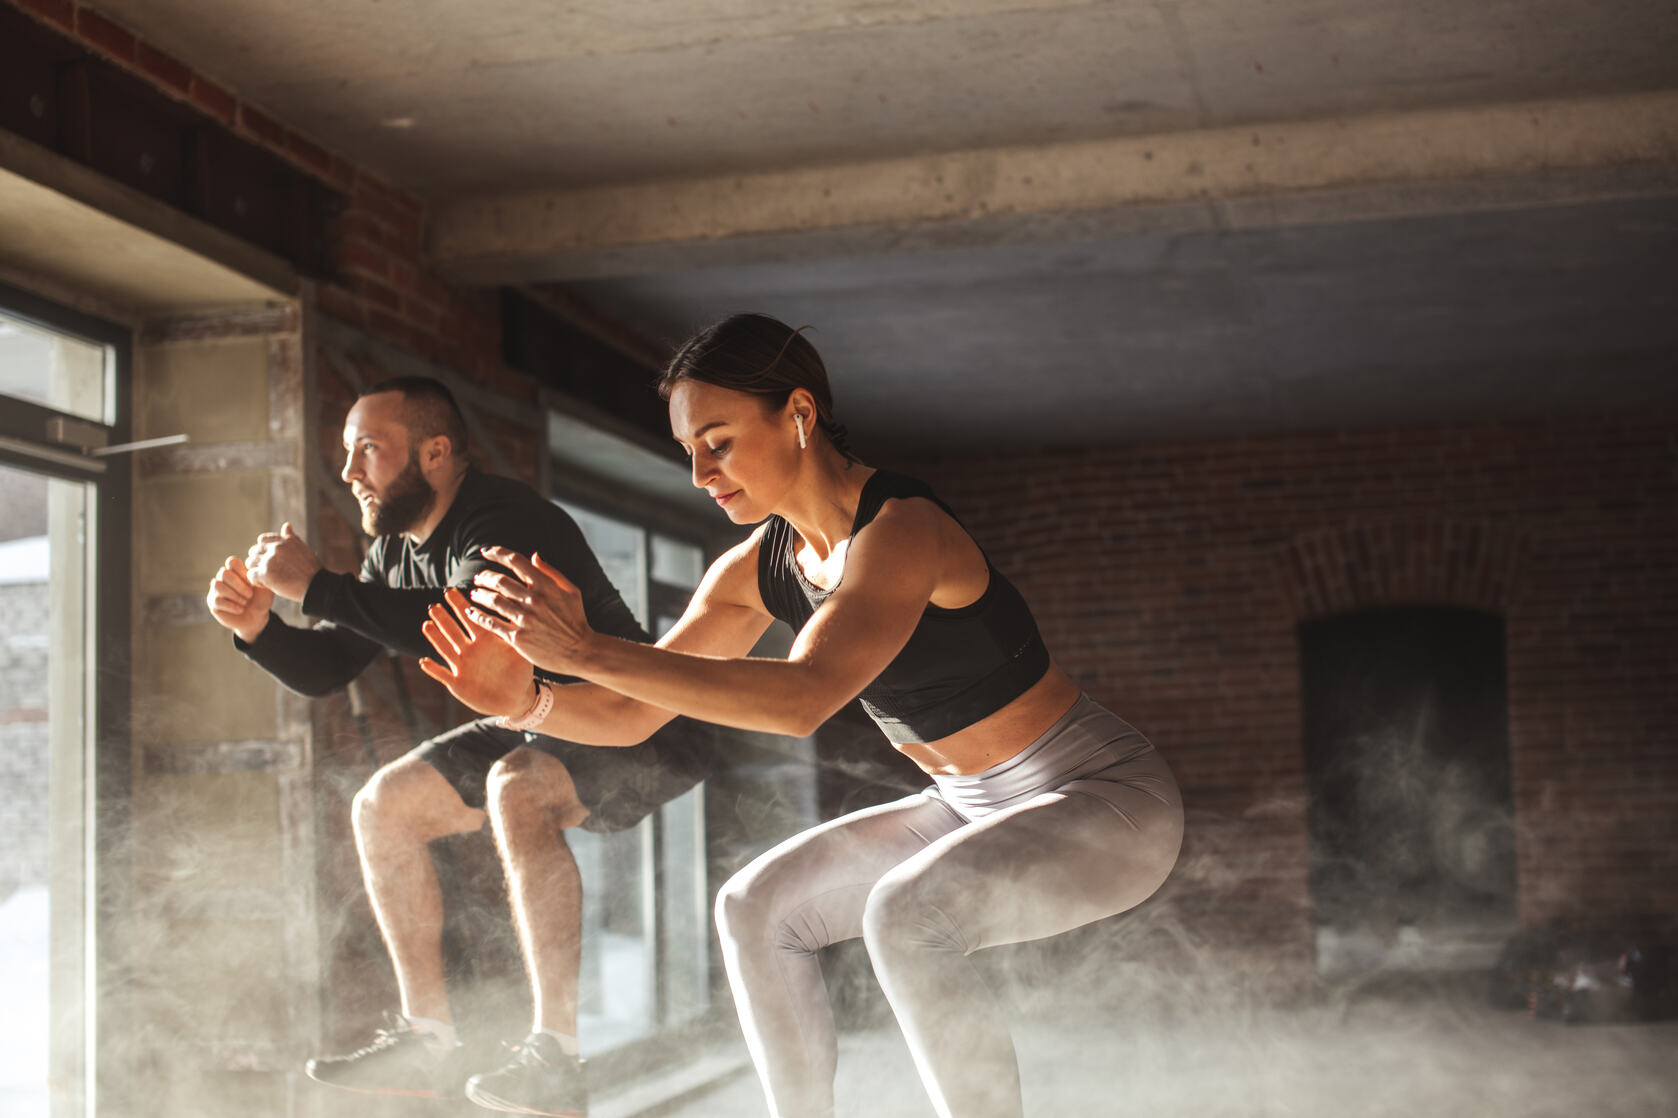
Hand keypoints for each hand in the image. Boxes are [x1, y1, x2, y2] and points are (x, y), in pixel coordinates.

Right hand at [206, 555, 273, 642]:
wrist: (257, 618)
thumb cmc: (261, 600)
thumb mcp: (265, 587)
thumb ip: (261, 576)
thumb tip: (255, 570)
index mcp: (236, 571)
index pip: (232, 562)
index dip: (241, 572)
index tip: (252, 582)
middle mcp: (224, 578)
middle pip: (223, 573)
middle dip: (239, 585)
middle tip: (250, 595)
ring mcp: (216, 590)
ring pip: (218, 585)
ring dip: (234, 595)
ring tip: (245, 602)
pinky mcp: (213, 603)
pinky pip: (217, 600)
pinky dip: (231, 606)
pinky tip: (240, 609)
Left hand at [246, 522, 321, 601]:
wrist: (316, 586)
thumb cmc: (311, 569)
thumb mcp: (303, 548)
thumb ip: (291, 537)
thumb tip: (286, 525)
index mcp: (285, 540)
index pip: (262, 539)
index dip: (263, 549)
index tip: (268, 558)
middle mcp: (276, 548)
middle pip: (254, 551)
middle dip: (257, 560)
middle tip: (266, 570)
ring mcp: (269, 561)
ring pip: (250, 562)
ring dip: (255, 570)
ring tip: (265, 577)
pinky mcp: (265, 574)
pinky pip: (251, 575)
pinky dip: (255, 580)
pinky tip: (264, 584)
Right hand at [419, 588, 539, 717]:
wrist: (517, 698)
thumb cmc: (520, 672)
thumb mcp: (520, 650)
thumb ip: (517, 631)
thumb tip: (523, 607)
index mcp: (485, 639)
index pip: (471, 618)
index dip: (461, 606)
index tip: (451, 591)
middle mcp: (470, 650)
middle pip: (453, 631)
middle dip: (444, 618)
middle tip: (434, 605)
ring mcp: (462, 666)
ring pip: (446, 649)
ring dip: (436, 638)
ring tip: (427, 624)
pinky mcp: (458, 684)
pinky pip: (443, 675)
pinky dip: (434, 669)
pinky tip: (424, 661)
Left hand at [467, 546, 596, 675]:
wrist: (580, 651)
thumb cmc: (576, 620)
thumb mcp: (571, 591)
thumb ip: (552, 572)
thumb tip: (534, 556)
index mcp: (546, 586)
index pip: (516, 561)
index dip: (498, 553)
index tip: (486, 551)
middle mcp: (533, 600)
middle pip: (500, 581)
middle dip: (485, 576)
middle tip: (478, 578)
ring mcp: (524, 619)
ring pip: (493, 600)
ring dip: (479, 594)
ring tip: (474, 593)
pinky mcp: (517, 637)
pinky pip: (492, 623)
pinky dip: (478, 616)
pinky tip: (471, 612)